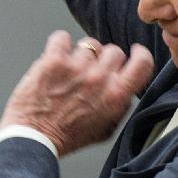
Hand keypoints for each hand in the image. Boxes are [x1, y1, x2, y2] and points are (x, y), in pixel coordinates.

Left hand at [0, 31, 153, 155]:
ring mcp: (76, 67)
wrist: (34, 139)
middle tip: (94, 70)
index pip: (143, 62)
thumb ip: (120, 107)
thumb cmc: (67, 137)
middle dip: (105, 59)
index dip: (140, 54)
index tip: (134, 52)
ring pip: (88, 44)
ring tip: (71, 70)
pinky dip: (60, 44)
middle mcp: (99, 79)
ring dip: (81, 54)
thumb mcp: (106, 130)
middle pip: (114, 50)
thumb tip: (126, 91)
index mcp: (116, 96)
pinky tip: (57, 56)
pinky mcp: (53, 61)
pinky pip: (62, 37)